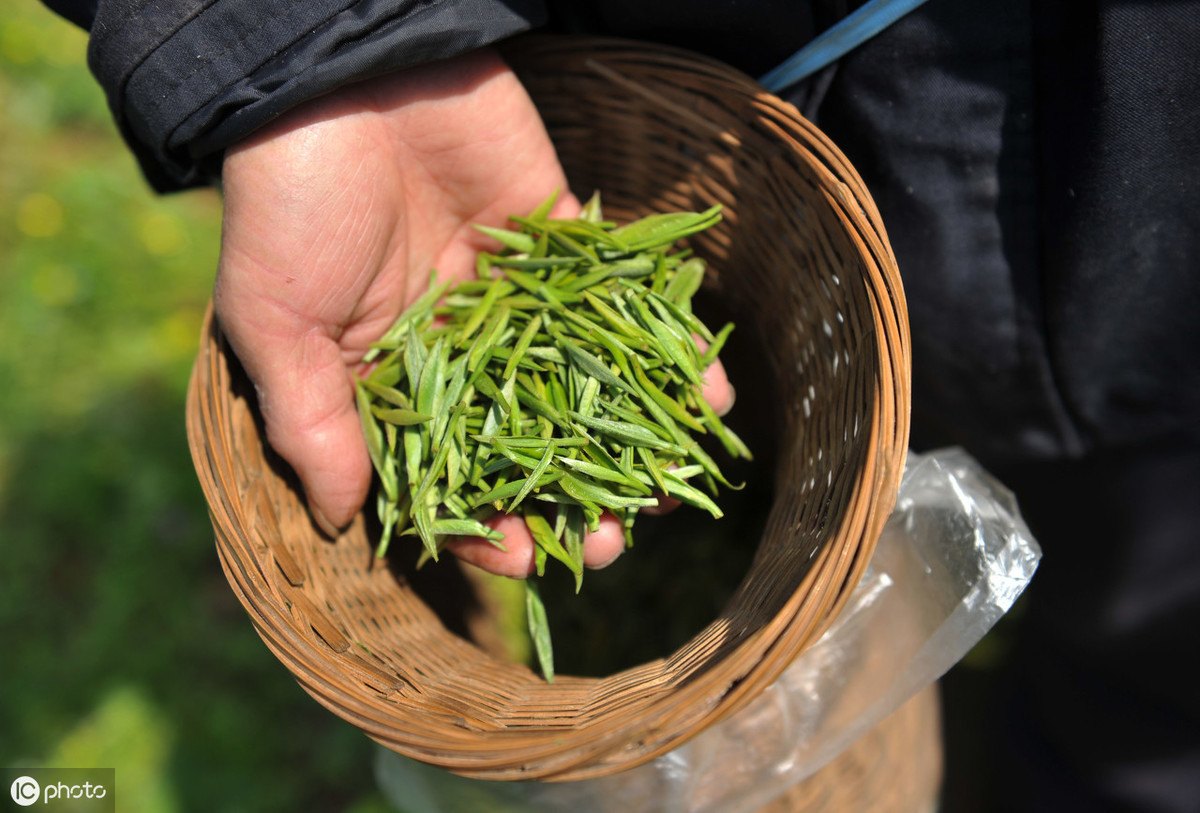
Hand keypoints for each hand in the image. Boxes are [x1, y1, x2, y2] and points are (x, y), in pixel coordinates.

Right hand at [215, 48, 733, 577]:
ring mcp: (514, 298)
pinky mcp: (559, 241)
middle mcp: (460, 347)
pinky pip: (621, 303)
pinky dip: (665, 344)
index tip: (529, 559)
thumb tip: (342, 519)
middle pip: (529, 441)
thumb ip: (313, 422)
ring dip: (632, 437)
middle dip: (573, 496)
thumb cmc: (288, 202)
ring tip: (673, 488)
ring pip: (585, 384)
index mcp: (392, 376)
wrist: (341, 72)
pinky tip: (705, 392)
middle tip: (616, 540)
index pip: (447, 473)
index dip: (486, 525)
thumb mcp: (275, 322)